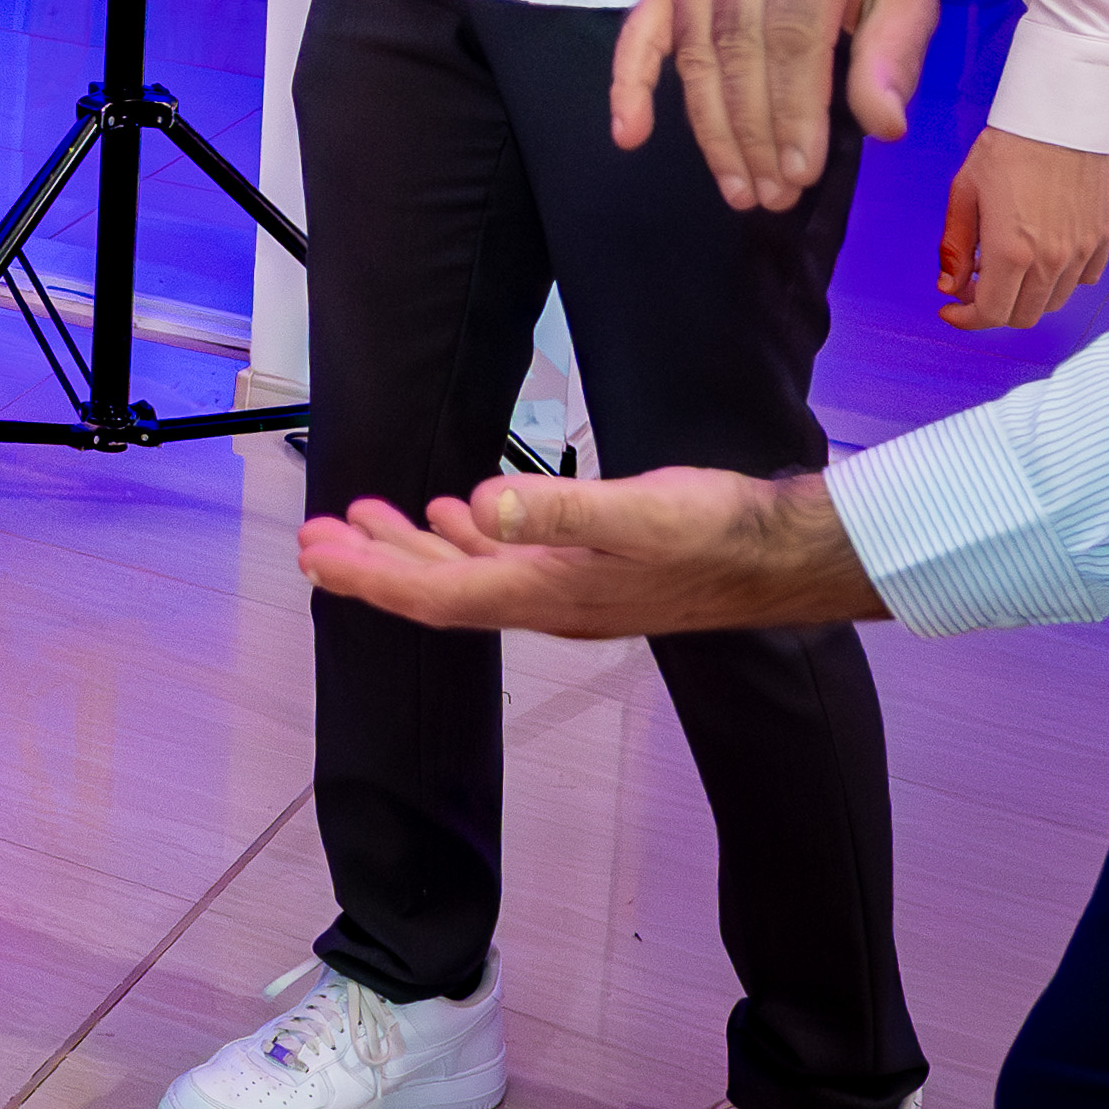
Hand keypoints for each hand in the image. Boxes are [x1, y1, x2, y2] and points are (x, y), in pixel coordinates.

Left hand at [294, 465, 888, 637]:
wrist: (794, 555)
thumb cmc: (724, 531)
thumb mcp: (643, 510)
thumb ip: (562, 508)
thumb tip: (485, 505)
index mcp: (549, 595)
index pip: (435, 595)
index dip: (369, 576)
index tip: (314, 554)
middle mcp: (550, 602)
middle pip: (438, 591)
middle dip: (371, 564)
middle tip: (314, 535)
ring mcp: (572, 589)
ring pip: (470, 575)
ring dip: (412, 548)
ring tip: (362, 517)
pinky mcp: (594, 569)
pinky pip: (511, 561)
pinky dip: (471, 539)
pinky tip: (457, 514)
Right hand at [610, 0, 941, 212]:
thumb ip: (894, 55)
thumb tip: (882, 127)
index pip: (792, 41)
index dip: (793, 112)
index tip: (800, 173)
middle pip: (739, 56)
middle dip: (754, 135)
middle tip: (772, 195)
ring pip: (697, 58)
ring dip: (712, 131)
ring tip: (738, 188)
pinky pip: (642, 32)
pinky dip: (630, 84)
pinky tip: (630, 134)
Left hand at [940, 127, 1108, 330]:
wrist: (1060, 118)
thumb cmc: (1007, 149)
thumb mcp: (965, 193)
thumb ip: (955, 247)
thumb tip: (949, 286)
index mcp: (1010, 252)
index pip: (990, 313)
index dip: (966, 319)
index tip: (950, 309)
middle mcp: (1051, 260)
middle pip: (1023, 316)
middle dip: (993, 309)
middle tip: (974, 285)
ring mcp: (1082, 252)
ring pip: (1053, 301)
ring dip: (1026, 296)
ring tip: (1006, 267)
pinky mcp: (1103, 239)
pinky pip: (1083, 279)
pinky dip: (1060, 280)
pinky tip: (1041, 256)